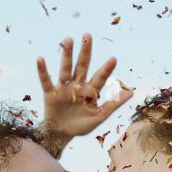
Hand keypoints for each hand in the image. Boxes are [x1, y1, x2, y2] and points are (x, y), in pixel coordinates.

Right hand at [39, 34, 133, 152]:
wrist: (61, 135)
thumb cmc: (81, 126)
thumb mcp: (99, 117)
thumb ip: (113, 104)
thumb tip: (131, 93)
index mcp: (90, 91)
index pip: (100, 77)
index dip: (106, 69)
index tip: (114, 59)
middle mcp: (77, 85)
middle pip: (82, 66)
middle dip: (85, 52)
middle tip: (88, 36)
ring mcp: (63, 88)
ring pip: (66, 68)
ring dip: (67, 54)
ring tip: (68, 40)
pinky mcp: (51, 93)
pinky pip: (45, 80)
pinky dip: (42, 70)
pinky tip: (40, 59)